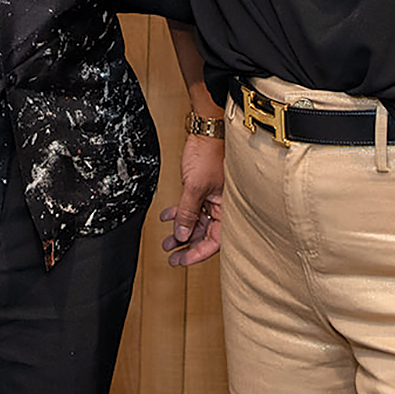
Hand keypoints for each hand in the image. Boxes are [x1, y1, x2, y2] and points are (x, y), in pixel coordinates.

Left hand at [157, 130, 224, 265]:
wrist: (206, 132)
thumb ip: (187, 212)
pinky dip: (177, 214)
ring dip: (179, 231)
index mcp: (228, 209)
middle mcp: (222, 207)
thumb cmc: (210, 155)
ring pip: (195, 223)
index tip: (181, 261)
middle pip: (204, 235)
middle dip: (186, 246)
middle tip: (171, 256)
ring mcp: (211, 199)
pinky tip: (165, 217)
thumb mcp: (195, 188)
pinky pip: (190, 208)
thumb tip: (181, 235)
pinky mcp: (202, 190)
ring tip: (166, 242)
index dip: (198, 253)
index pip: (215, 241)